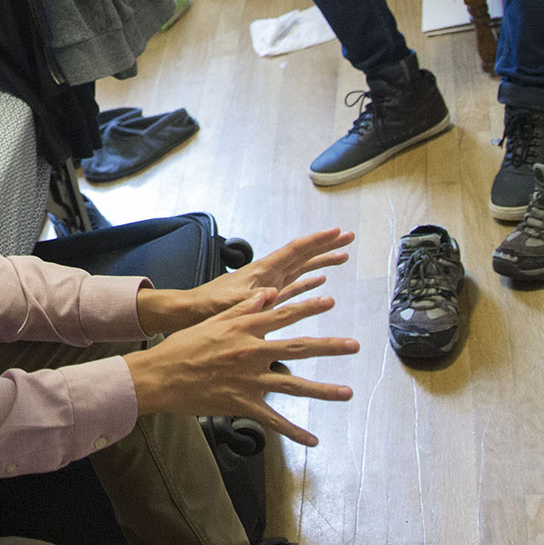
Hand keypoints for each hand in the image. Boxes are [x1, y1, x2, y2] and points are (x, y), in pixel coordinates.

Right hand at [122, 291, 356, 445]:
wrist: (161, 376)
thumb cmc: (184, 346)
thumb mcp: (214, 321)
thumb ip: (244, 308)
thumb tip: (269, 294)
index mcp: (244, 329)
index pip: (283, 315)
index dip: (308, 308)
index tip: (330, 303)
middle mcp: (252, 352)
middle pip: (299, 348)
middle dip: (330, 346)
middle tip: (354, 345)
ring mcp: (250, 380)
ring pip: (295, 386)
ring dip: (324, 390)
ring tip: (348, 393)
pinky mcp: (244, 404)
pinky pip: (275, 421)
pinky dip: (296, 432)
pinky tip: (313, 441)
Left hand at [190, 227, 352, 317]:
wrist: (194, 312)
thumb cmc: (210, 306)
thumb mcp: (232, 303)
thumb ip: (252, 298)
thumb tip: (273, 294)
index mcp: (263, 270)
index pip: (295, 250)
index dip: (317, 241)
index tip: (337, 232)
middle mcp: (269, 272)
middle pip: (303, 254)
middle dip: (326, 245)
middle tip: (349, 237)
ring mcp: (269, 283)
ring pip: (301, 268)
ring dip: (321, 262)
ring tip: (342, 256)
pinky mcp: (268, 297)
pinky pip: (294, 286)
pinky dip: (308, 282)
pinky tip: (319, 281)